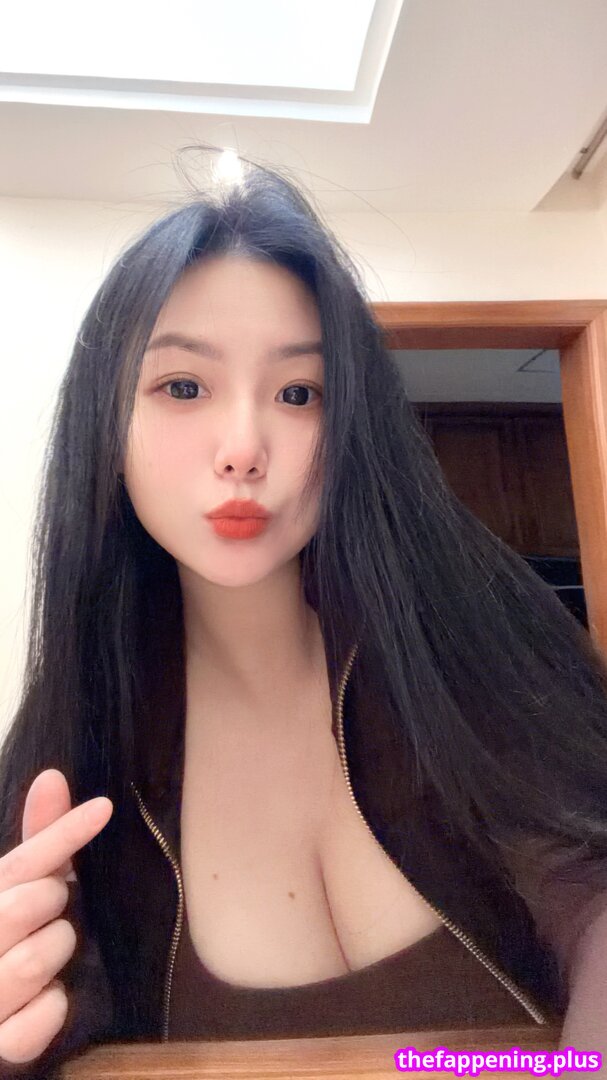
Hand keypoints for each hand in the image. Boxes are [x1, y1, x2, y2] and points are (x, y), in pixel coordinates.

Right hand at [0, 769, 111, 1063]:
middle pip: (25, 906)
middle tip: (57, 911)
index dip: (61, 834)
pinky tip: (49, 1002)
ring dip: (59, 955)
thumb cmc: (11, 945)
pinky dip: (52, 1012)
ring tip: (54, 957)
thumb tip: (52, 776)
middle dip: (55, 904)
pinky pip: (37, 1024)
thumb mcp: (22, 891)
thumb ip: (39, 841)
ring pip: (35, 960)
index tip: (104, 808)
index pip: (18, 862)